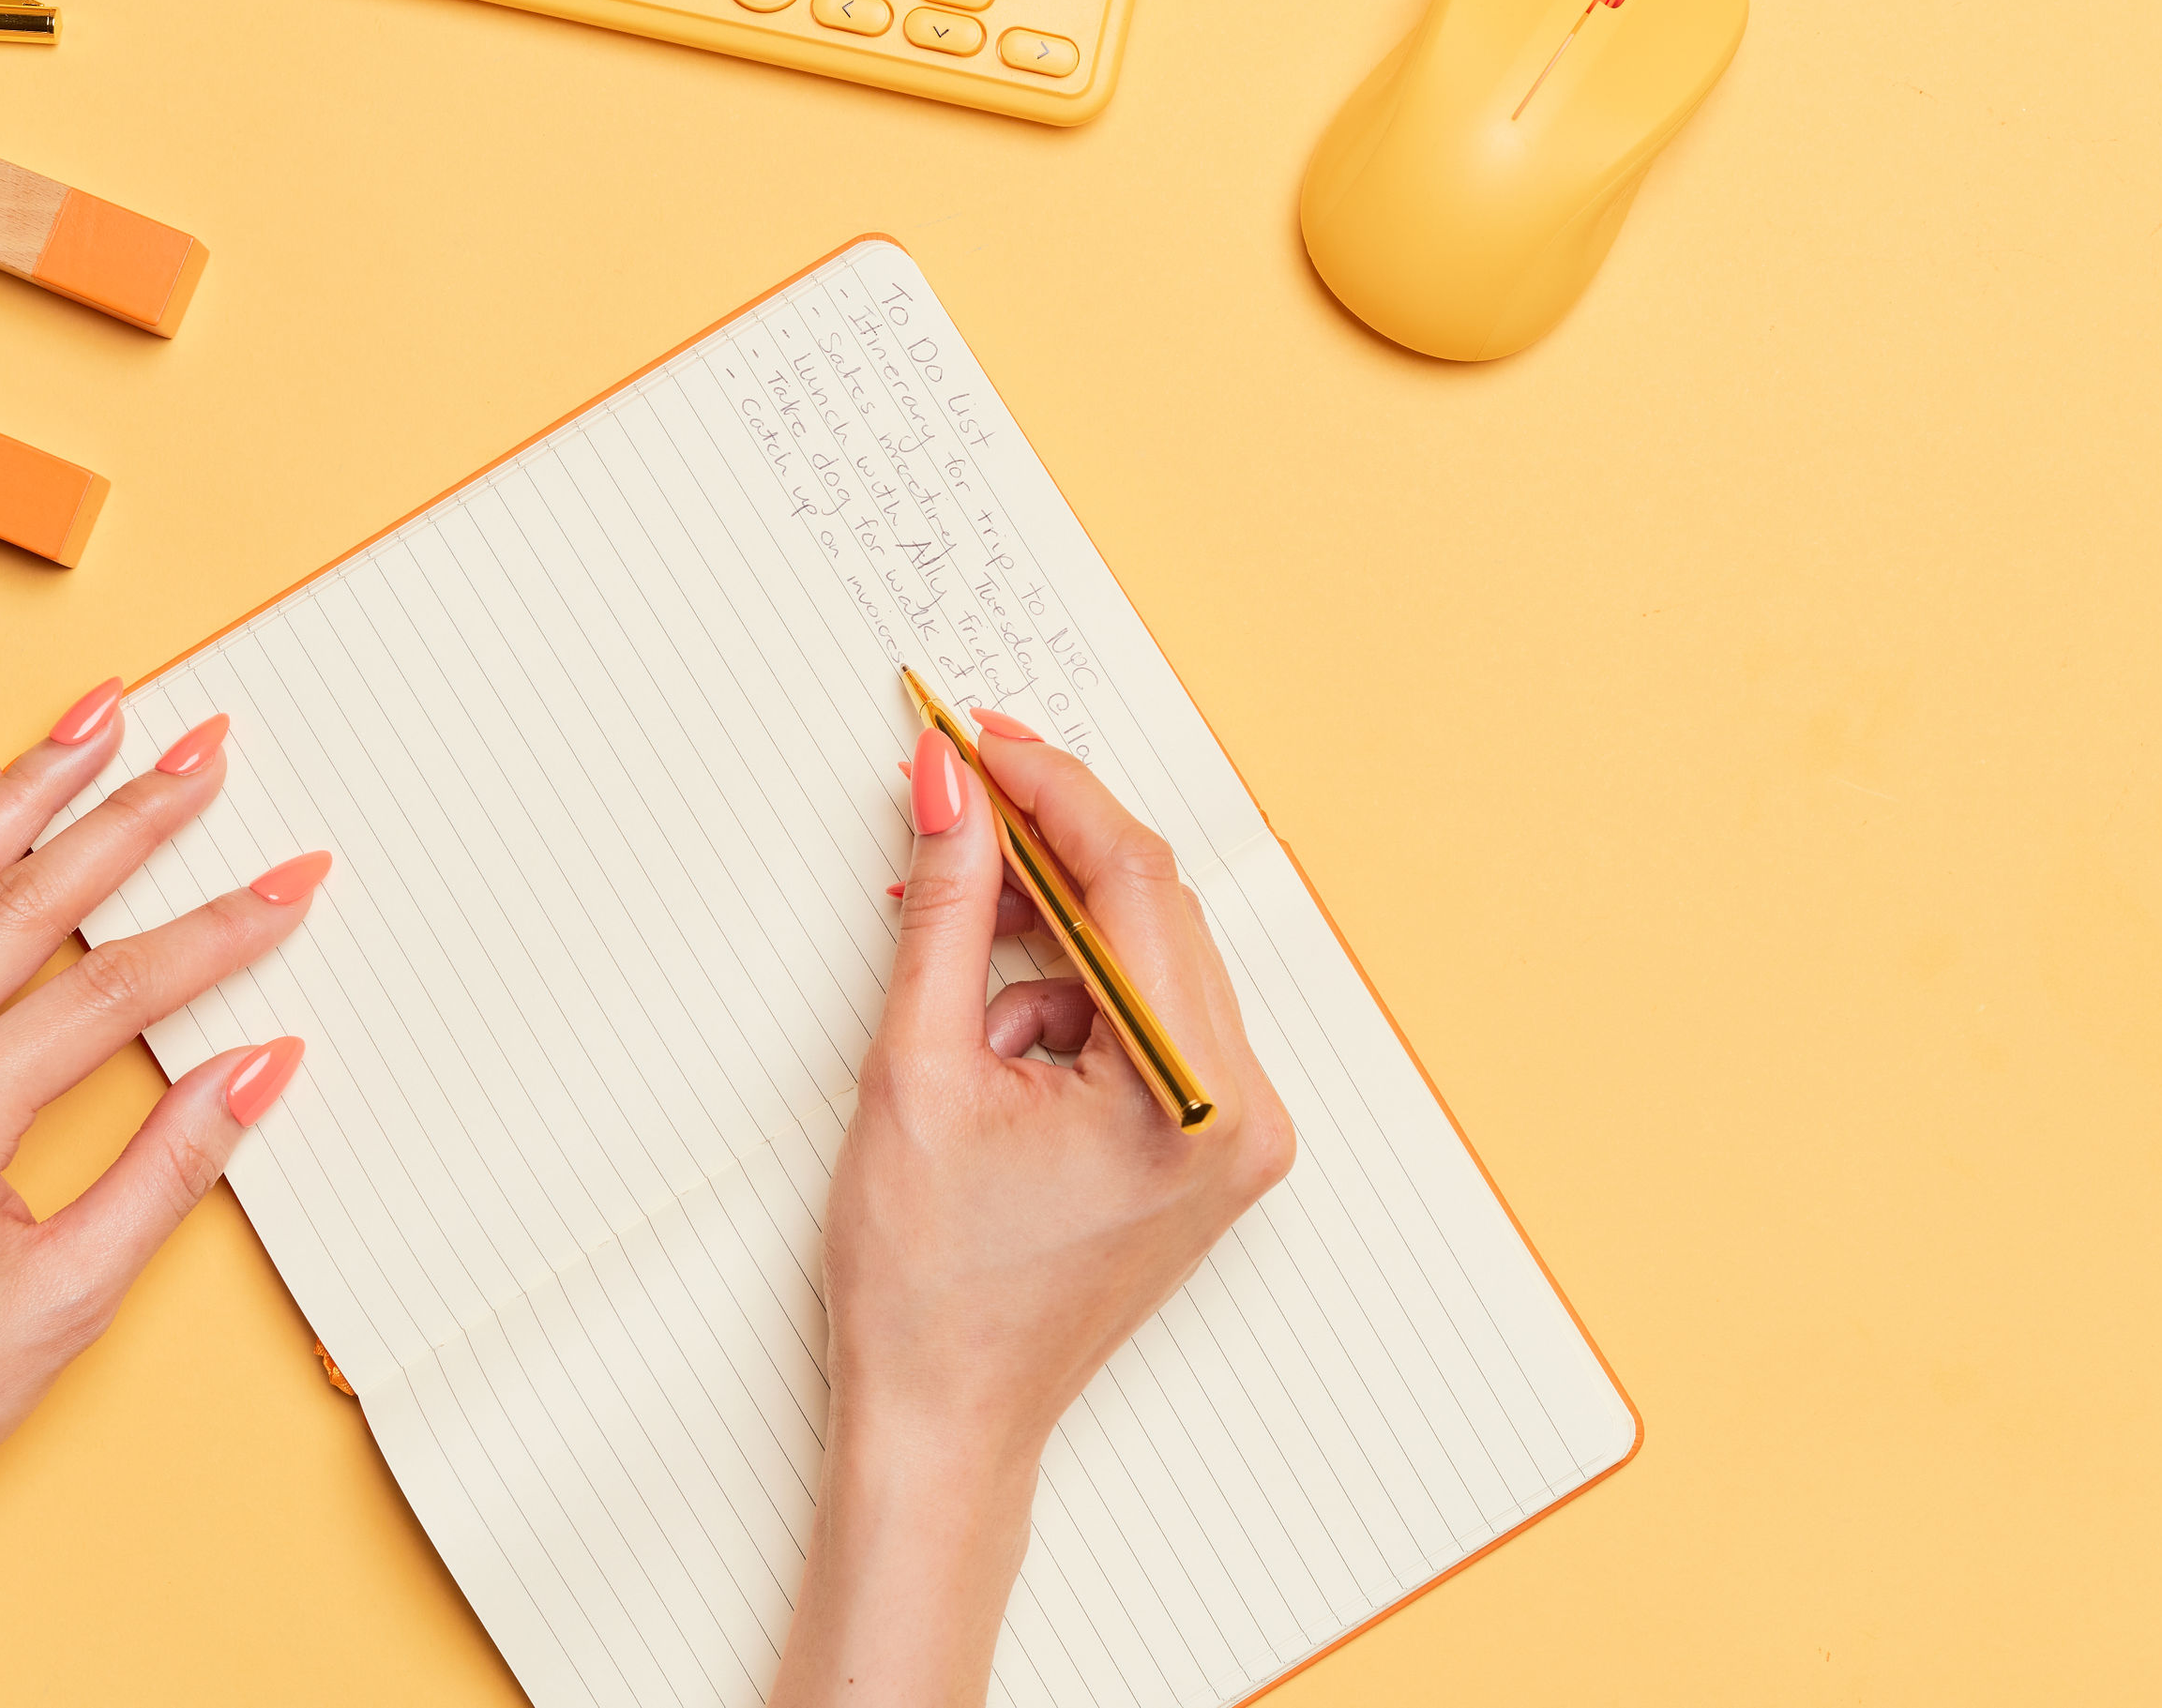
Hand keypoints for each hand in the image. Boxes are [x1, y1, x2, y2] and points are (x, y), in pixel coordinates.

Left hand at [0, 682, 319, 1707]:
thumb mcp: (66, 1302)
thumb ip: (168, 1169)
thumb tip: (257, 1067)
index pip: (107, 994)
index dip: (213, 934)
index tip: (289, 882)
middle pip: (22, 905)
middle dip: (128, 817)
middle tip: (205, 746)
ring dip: (25, 790)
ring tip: (97, 715)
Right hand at [770, 712, 1294, 1707]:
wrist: (944, 1425)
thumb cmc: (928, 1288)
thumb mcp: (918, 1068)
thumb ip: (947, 907)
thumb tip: (953, 785)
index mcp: (1193, 1100)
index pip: (1137, 883)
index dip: (1051, 790)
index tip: (979, 736)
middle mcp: (1243, 1114)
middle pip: (1152, 911)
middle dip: (1044, 848)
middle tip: (952, 792)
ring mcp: (1236, 1133)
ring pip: (1144, 958)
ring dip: (1045, 931)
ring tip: (947, 965)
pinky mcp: (1208, 1145)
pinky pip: (1143, 1016)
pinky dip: (1065, 993)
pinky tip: (988, 1030)